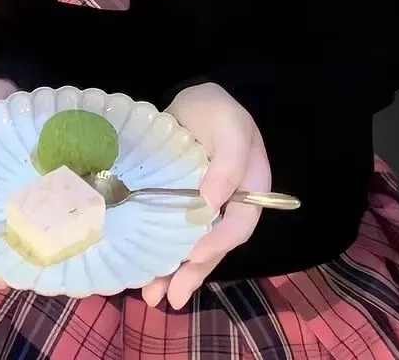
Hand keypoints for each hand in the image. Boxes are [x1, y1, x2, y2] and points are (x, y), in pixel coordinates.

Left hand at [141, 83, 270, 309]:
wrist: (195, 99)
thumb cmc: (216, 109)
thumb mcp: (228, 127)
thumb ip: (227, 163)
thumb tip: (211, 203)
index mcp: (251, 187)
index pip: (238, 224)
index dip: (216, 243)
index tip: (190, 258)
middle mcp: (231, 204)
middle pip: (215, 246)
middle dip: (192, 273)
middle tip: (168, 298)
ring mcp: (206, 206)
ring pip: (194, 245)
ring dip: (175, 272)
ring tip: (152, 297)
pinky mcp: (183, 203)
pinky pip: (177, 233)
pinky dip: (164, 252)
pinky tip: (147, 271)